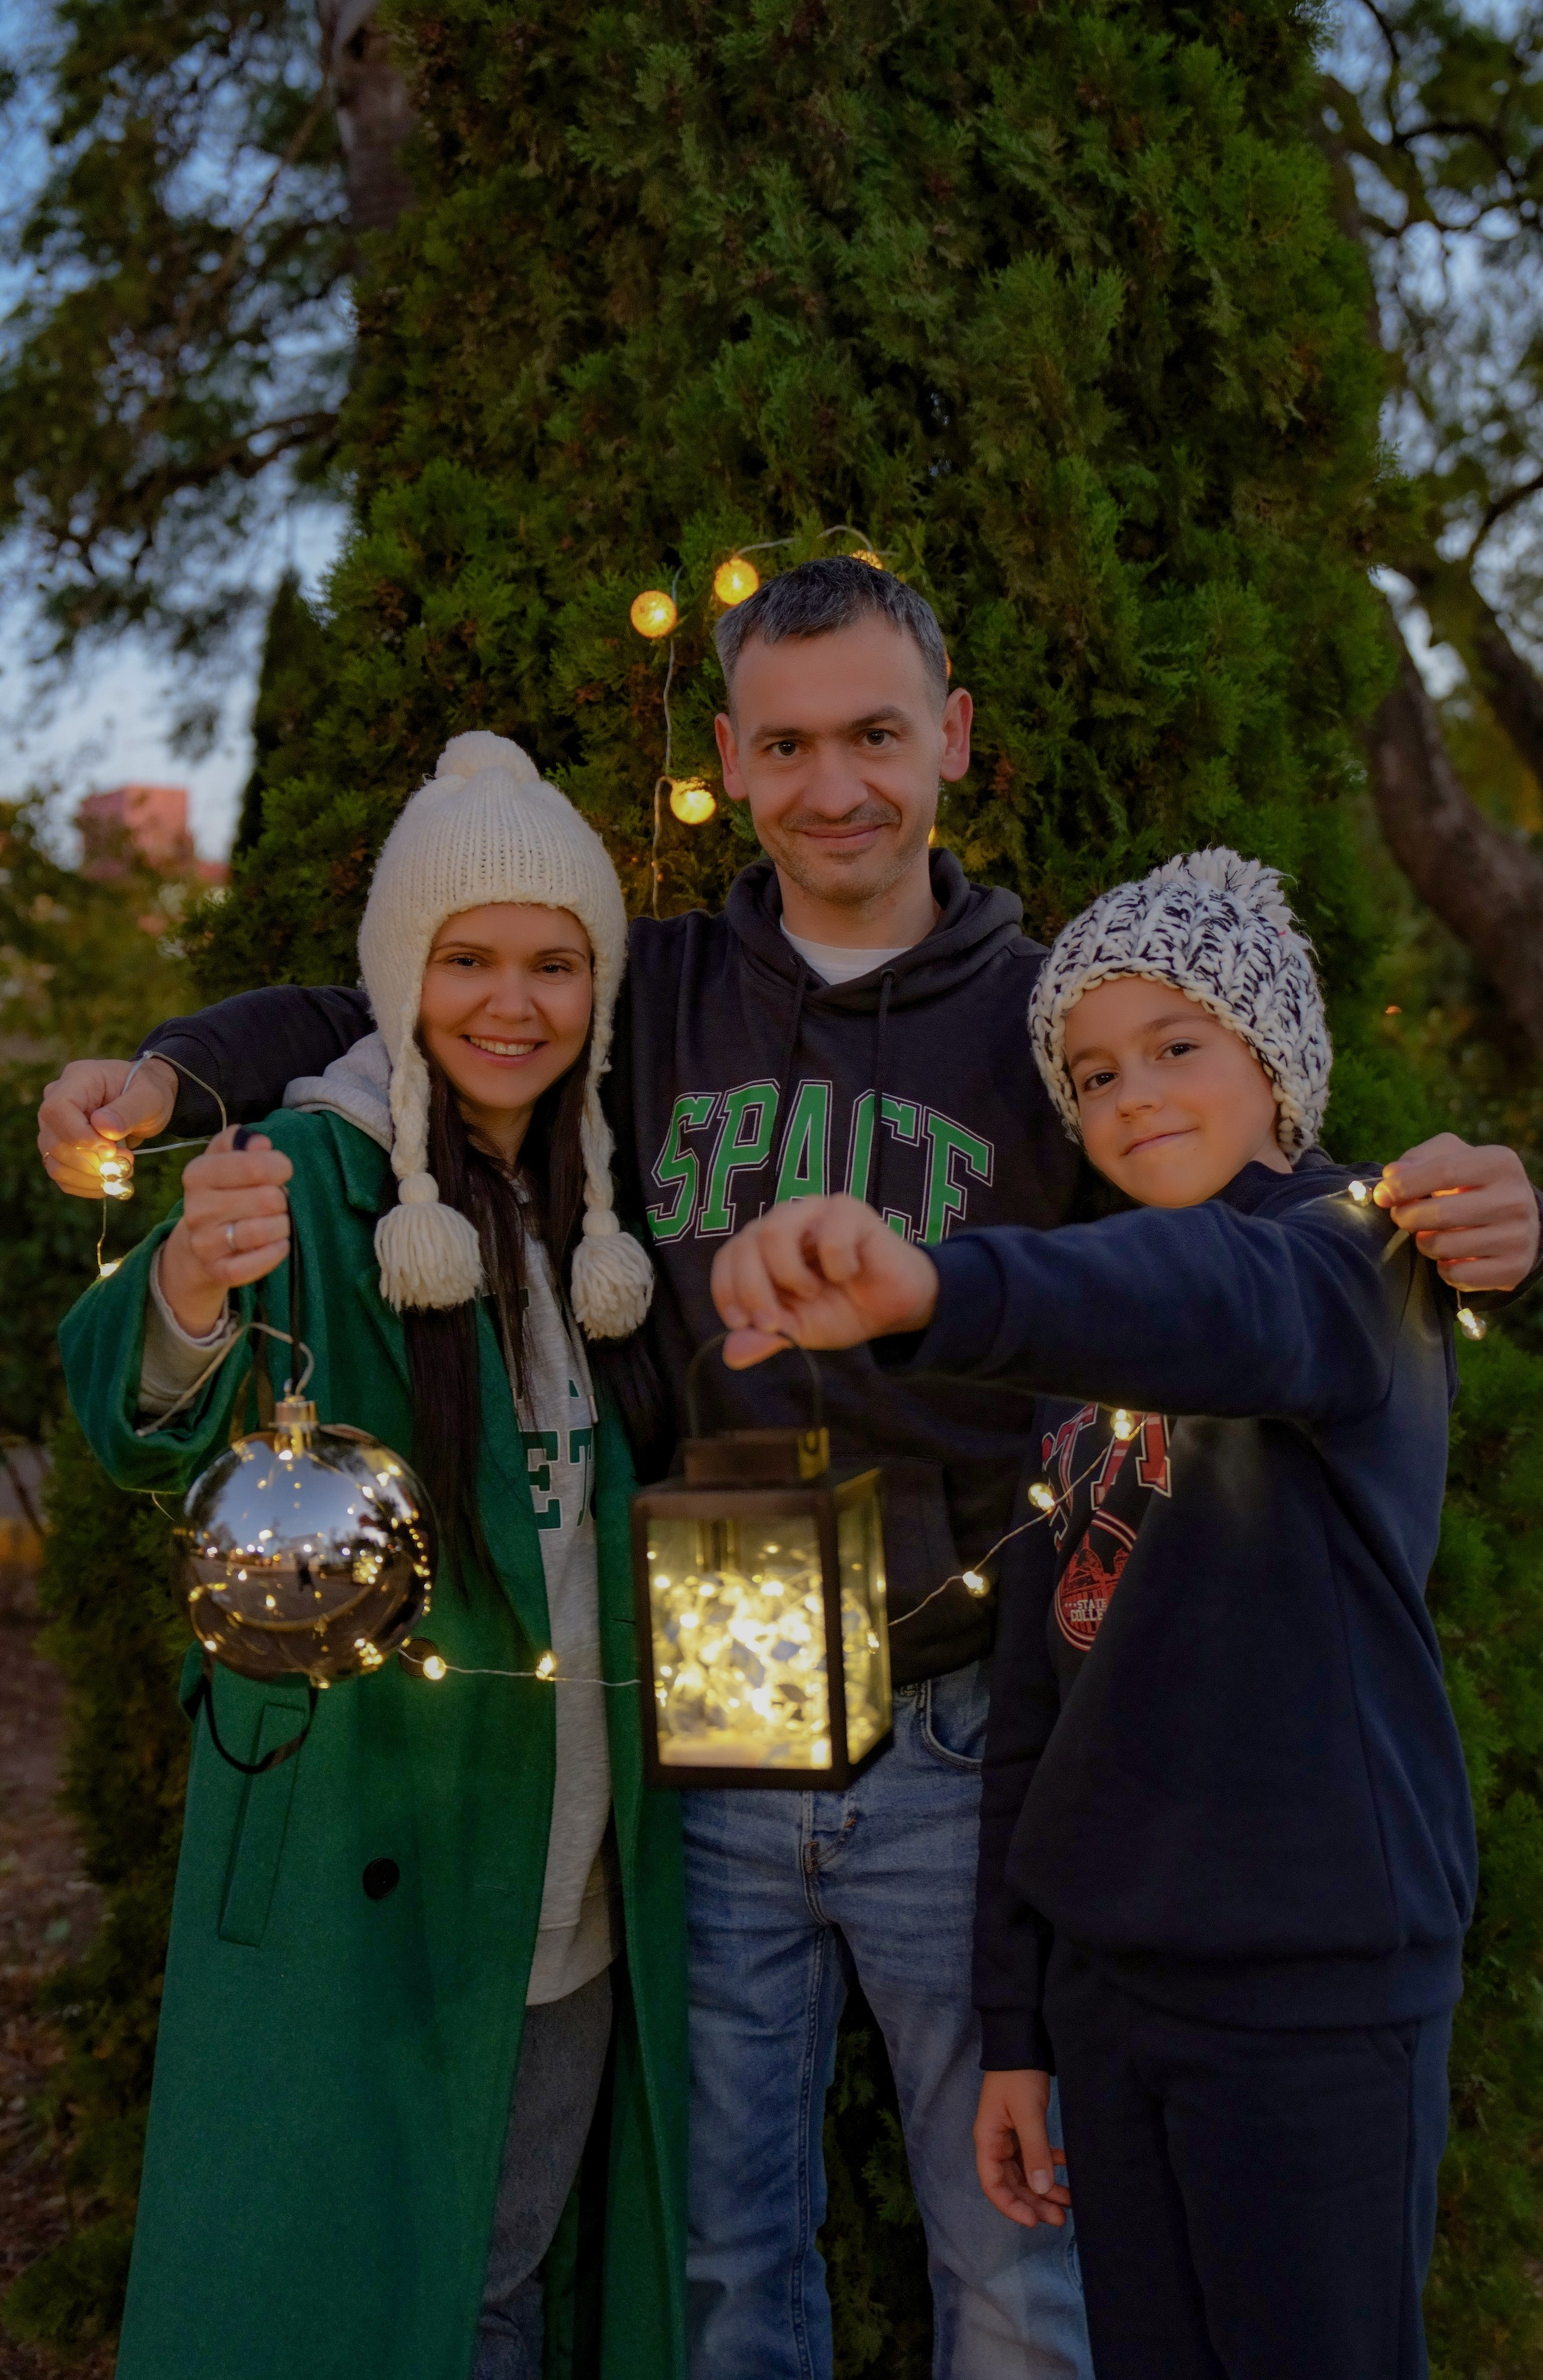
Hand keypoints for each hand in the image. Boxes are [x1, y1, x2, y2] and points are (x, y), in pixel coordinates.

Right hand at [38, 1056, 177, 1197]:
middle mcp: (57, 1101)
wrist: (145, 1102)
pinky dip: (85, 1185)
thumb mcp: (150, 1097)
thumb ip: (129, 1111)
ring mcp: (55, 1126)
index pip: (57, 1109)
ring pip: (55, 1163)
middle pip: (54, 1141)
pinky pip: (62, 1175)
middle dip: (91, 1161)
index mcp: (77, 1079)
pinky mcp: (60, 1148)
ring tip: (122, 1171)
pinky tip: (109, 1183)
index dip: (78, 1135)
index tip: (110, 1148)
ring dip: (90, 1177)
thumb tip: (103, 1128)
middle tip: (126, 1161)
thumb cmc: (147, 1092)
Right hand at [158, 1127, 292, 1337]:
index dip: (280, 1166)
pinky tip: (279, 1244)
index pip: (255, 1165)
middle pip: (267, 1199)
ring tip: (277, 1222)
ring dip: (282, 1225)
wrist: (201, 1243)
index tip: (281, 1171)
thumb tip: (259, 1142)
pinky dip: (275, 1253)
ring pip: (264, 1231)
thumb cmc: (224, 1192)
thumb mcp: (224, 1160)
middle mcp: (197, 1208)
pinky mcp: (218, 1270)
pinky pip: (255, 1264)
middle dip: (281, 1198)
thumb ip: (240, 1142)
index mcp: (197, 1174)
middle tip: (275, 1201)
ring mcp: (204, 1242)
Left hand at [710, 1194, 938, 1367]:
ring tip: (813, 1293)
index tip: (742, 1324)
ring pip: (774, 1232)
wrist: (894, 1308)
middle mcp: (784, 1221)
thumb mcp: (800, 1330)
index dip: (727, 1291)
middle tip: (775, 1323)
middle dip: (754, 1291)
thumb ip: (767, 1336)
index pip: (727, 1257)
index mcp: (763, 1247)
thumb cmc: (843, 1309)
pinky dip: (837, 1267)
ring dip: (790, 1275)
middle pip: (746, 1244)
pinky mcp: (849, 1210)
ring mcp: (814, 1211)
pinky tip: (849, 1274)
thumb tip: (731, 1354)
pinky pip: (828, 1237)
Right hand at [974, 2070, 1069, 2228]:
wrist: (1020, 2041)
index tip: (1034, 2221)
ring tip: (1069, 2202)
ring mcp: (1009, 2135)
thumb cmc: (1018, 2076)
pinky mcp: (1023, 2127)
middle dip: (1034, 2203)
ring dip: (1045, 2188)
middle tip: (1060, 2219)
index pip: (993, 2184)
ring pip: (1025, 2172)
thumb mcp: (1027, 2113)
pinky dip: (1050, 2164)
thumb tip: (1040, 2190)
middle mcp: (996, 2142)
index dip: (1011, 2207)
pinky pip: (1034, 2155)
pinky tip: (1066, 2167)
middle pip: (1012, 2183)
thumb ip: (1034, 2150)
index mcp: (988, 2140)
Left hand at [1377, 1133, 1541, 1291]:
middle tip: (1402, 1217)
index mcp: (1499, 1163)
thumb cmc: (1472, 1184)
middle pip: (1441, 1213)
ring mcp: (1517, 1237)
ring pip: (1444, 1247)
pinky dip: (1443, 1268)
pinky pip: (1456, 1274)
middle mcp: (1515, 1199)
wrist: (1519, 1221)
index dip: (1405, 1184)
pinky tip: (1450, 1256)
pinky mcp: (1513, 1269)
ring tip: (1429, 1234)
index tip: (1381, 1195)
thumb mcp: (1452, 1158)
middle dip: (1407, 1217)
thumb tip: (1392, 1175)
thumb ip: (1419, 1159)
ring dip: (1423, 1243)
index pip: (1444, 1171)